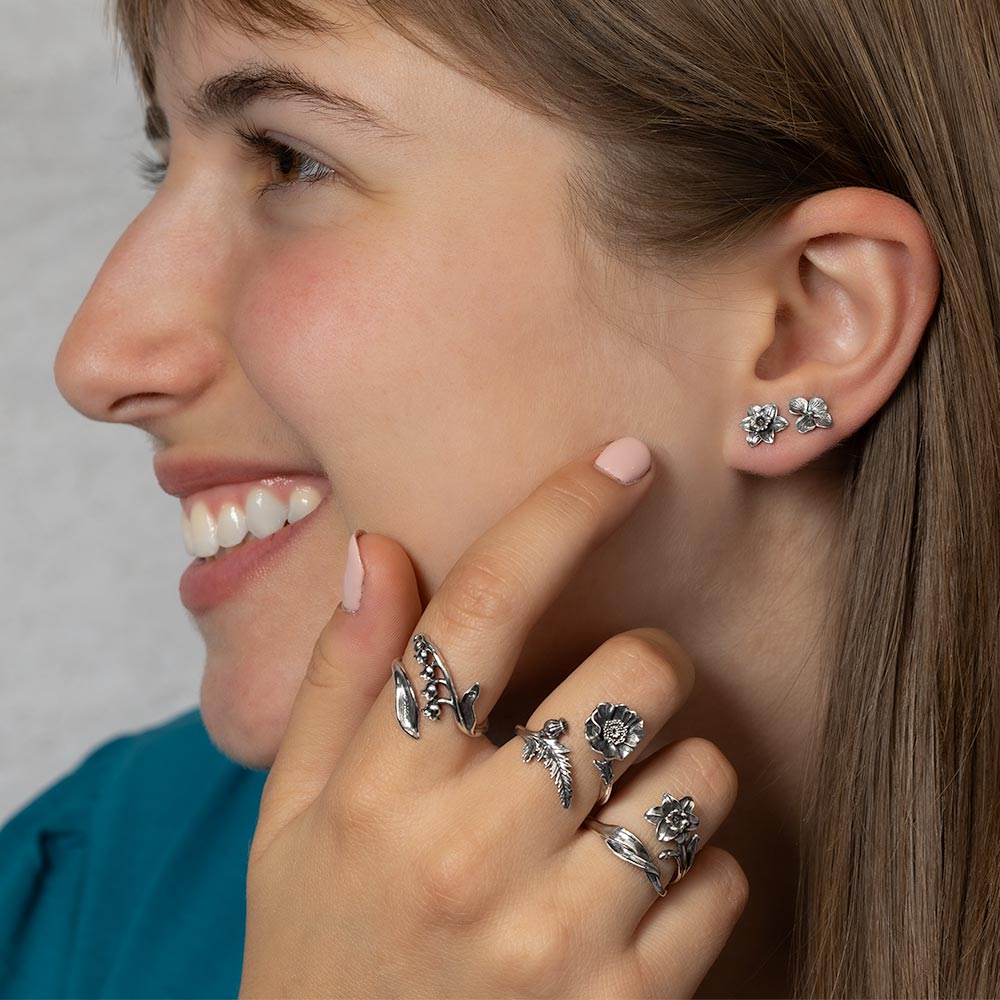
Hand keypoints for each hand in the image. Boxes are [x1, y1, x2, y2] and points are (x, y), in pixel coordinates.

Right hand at [239, 439, 747, 998]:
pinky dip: (695, 871)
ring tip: (617, 808)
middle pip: (631, 674)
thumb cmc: (319, 945)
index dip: (561, 512)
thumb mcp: (295, 816)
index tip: (625, 460)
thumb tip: (377, 549)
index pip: (480, 609)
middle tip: (615, 696)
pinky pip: (722, 881)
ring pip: (699, 775)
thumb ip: (340, 679)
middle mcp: (472, 853)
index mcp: (385, 789)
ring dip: (677, 771)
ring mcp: (556, 937)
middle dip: (643, 664)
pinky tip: (630, 897)